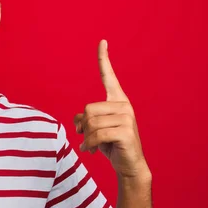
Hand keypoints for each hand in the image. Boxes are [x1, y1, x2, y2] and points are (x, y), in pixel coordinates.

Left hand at [73, 40, 148, 178]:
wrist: (129, 165)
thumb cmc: (111, 145)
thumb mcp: (94, 129)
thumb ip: (85, 119)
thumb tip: (78, 121)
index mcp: (117, 101)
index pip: (108, 76)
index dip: (104, 59)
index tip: (102, 42)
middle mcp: (124, 105)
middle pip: (88, 109)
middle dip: (83, 127)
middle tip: (86, 138)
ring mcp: (127, 118)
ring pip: (91, 123)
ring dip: (85, 138)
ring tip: (90, 146)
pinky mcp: (126, 131)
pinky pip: (97, 134)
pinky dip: (89, 144)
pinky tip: (91, 151)